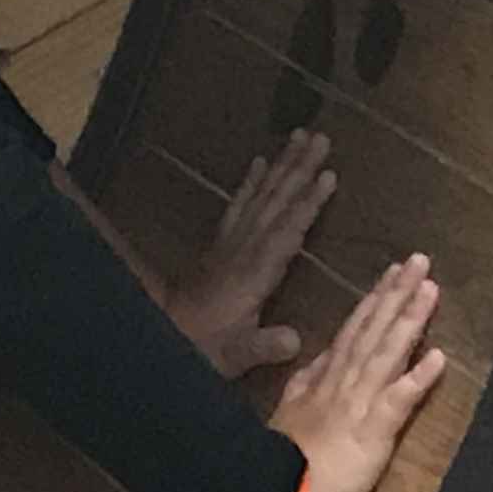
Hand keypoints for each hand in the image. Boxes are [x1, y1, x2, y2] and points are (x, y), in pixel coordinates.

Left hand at [168, 129, 336, 378]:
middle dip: (299, 169)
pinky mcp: (220, 244)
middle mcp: (242, 249)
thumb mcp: (235, 355)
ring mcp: (230, 243)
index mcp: (253, 273)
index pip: (286, 231)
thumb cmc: (205, 348)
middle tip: (319, 136)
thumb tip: (296, 339)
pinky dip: (251, 182)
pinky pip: (239, 204)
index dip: (307, 204)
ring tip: (298, 136)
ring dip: (280, 166)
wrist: (164, 338)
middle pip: (276, 202)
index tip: (328, 175)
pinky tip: (259, 162)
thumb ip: (264, 346)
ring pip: (261, 196)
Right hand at [272, 255, 447, 491]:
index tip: (391, 275)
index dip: (374, 301)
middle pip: (373, 330)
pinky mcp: (373, 430)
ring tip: (430, 288)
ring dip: (409, 320)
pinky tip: (439, 356)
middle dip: (396, 294)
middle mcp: (343, 381)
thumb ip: (305, 383)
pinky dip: (418, 377)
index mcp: (324, 378)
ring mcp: (358, 402)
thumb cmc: (283, 461)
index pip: (354, 331)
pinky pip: (398, 400)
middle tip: (418, 260)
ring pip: (386, 352)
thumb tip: (317, 360)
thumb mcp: (290, 411)